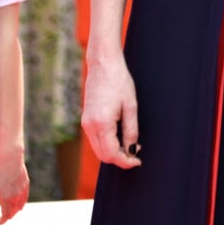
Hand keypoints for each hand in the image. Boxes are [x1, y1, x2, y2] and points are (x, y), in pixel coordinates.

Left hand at [0, 149, 28, 224]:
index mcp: (6, 198)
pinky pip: (25, 198)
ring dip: (14, 212)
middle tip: (2, 218)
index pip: (5, 216)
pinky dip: (22, 204)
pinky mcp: (26, 183)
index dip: (1, 221)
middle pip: (13, 212)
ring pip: (20, 206)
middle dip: (7, 217)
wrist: (10, 157)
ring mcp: (22, 190)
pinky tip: (20, 205)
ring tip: (10, 212)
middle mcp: (16, 196)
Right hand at [82, 54, 141, 169]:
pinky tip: (119, 135)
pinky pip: (95, 139)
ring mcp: (85, 122)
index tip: (137, 160)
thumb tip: (132, 150)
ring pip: (98, 148)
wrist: (103, 63)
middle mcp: (90, 126)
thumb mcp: (130, 106)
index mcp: (101, 123)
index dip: (125, 161)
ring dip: (113, 151)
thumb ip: (131, 131)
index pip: (111, 154)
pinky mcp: (86, 118)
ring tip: (129, 143)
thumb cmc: (119, 80)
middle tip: (135, 153)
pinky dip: (107, 142)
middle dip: (119, 158)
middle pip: (103, 155)